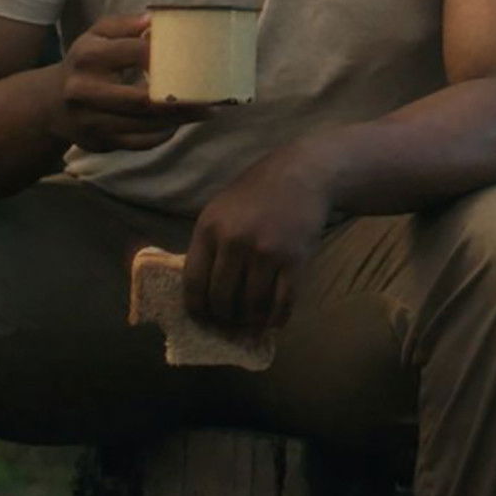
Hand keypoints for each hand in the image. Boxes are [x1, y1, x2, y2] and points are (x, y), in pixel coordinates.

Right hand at [52, 13, 221, 152]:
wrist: (51, 103)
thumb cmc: (86, 62)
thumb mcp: (97, 35)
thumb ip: (124, 25)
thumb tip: (156, 21)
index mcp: (88, 57)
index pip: (136, 54)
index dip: (165, 56)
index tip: (193, 58)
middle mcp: (85, 91)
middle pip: (142, 100)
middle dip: (180, 100)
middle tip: (211, 97)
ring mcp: (90, 121)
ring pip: (144, 125)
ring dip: (179, 119)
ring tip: (205, 111)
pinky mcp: (98, 142)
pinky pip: (139, 143)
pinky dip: (162, 135)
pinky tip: (178, 124)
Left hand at [186, 145, 336, 334]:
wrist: (302, 174)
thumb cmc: (256, 193)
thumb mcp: (219, 210)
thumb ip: (207, 246)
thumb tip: (199, 290)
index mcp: (209, 229)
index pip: (193, 283)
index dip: (197, 309)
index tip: (203, 318)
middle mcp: (235, 242)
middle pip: (222, 299)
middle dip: (225, 317)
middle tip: (230, 321)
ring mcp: (266, 252)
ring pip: (252, 304)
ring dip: (251, 319)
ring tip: (252, 320)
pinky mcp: (294, 259)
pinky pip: (283, 301)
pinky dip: (277, 318)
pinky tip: (274, 321)